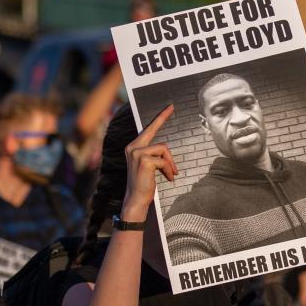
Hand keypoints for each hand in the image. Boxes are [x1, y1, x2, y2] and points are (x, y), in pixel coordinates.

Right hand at [122, 105, 177, 219]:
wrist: (136, 199)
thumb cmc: (144, 183)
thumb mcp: (148, 165)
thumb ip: (153, 154)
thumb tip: (166, 149)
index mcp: (133, 147)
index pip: (147, 129)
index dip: (158, 118)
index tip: (168, 108)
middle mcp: (132, 147)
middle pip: (152, 129)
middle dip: (162, 117)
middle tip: (172, 106)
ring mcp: (137, 153)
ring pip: (163, 148)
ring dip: (170, 163)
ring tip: (171, 174)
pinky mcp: (144, 160)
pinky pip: (164, 160)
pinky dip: (169, 170)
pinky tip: (167, 178)